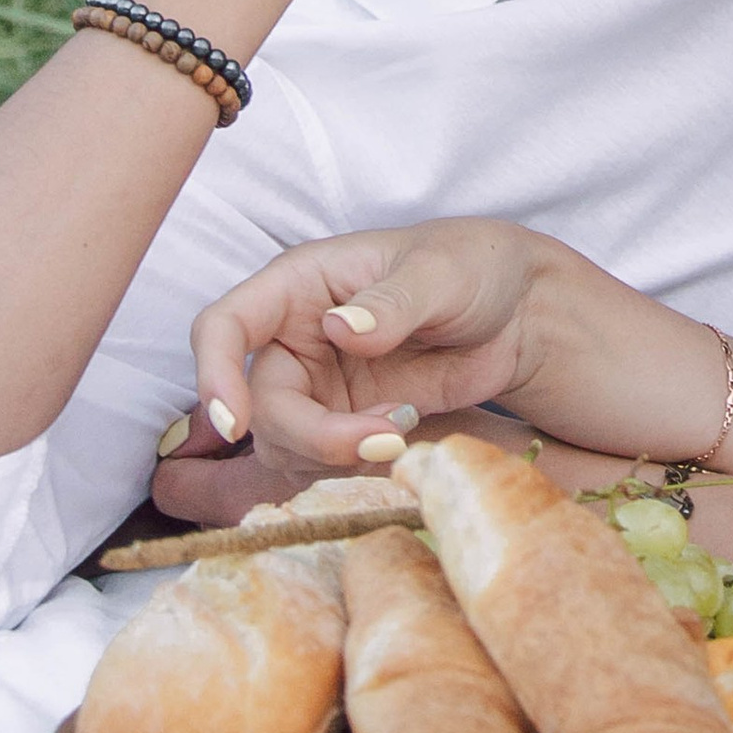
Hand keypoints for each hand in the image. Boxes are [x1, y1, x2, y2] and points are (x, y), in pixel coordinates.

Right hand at [182, 220, 578, 492]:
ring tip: (404, 426)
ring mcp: (316, 386)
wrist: (517, 315)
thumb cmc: (473, 268)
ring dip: (337, 453)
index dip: (215, 373)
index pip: (224, 325)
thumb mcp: (441, 273)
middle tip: (385, 437)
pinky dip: (355, 464)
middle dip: (312, 434)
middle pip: (258, 404)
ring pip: (285, 443)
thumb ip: (393, 300)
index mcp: (299, 284)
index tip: (235, 423)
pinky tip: (404, 436)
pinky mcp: (344, 422)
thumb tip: (340, 328)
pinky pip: (321, 462)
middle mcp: (294, 337)